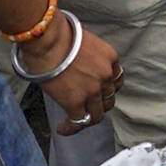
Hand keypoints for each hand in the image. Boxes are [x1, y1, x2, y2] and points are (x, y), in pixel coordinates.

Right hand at [20, 12, 121, 136]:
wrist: (49, 41)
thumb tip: (80, 68)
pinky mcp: (75, 102)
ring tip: (75, 121)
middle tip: (87, 107)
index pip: (116, 80)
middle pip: (109, 99)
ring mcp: (92, 90)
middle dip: (99, 105)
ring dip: (87, 119)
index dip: (108, 89)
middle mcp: (106, 75)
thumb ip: (90, 58)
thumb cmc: (61, 37)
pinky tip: (62, 127)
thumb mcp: (86, 43)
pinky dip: (70, 128)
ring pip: (96, 114)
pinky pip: (78, 121)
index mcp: (110, 58)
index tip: (100, 93)